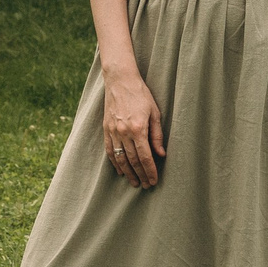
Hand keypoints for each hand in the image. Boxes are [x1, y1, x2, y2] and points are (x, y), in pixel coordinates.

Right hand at [103, 72, 165, 188]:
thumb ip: (157, 135)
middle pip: (132, 160)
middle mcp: (124, 132)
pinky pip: (110, 150)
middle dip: (140, 175)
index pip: (145, 156)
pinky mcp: (106, 129)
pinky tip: (119, 170)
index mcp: (138, 128)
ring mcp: (113, 131)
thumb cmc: (141, 95)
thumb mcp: (155, 113)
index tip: (154, 181)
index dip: (150, 171)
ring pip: (120, 158)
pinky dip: (115, 162)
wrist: (120, 80)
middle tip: (146, 186)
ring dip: (127, 173)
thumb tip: (161, 154)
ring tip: (134, 182)